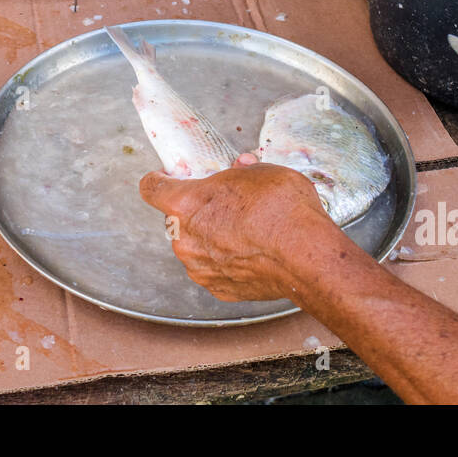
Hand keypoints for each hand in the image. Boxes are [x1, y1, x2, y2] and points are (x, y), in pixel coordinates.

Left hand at [138, 157, 339, 301]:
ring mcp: (200, 267)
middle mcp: (185, 238)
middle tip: (225, 205)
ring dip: (211, 239)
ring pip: (194, 247)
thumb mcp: (263, 172)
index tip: (166, 179)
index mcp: (187, 203)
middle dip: (196, 212)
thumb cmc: (284, 211)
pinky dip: (226, 262)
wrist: (306, 257)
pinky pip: (213, 270)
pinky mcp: (218, 288)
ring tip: (245, 232)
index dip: (158, 181)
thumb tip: (243, 167)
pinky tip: (251, 253)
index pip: (151, 188)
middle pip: (176, 220)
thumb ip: (244, 171)